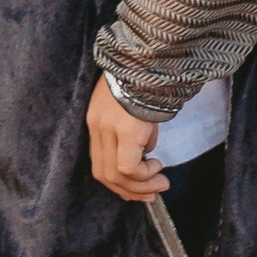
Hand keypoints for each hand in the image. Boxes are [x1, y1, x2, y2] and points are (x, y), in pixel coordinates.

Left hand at [87, 76, 166, 201]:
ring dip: (140, 186)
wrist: (149, 62)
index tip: (136, 189)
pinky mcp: (125, 132)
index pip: (99, 162)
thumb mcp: (133, 109)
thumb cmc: (144, 81)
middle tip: (150, 194)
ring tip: (160, 184)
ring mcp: (109, 130)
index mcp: (95, 121)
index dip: (116, 182)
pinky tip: (157, 168)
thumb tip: (146, 151)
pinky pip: (129, 168)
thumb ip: (133, 132)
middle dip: (128, 191)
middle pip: (103, 174)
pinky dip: (143, 175)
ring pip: (116, 175)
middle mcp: (97, 128)